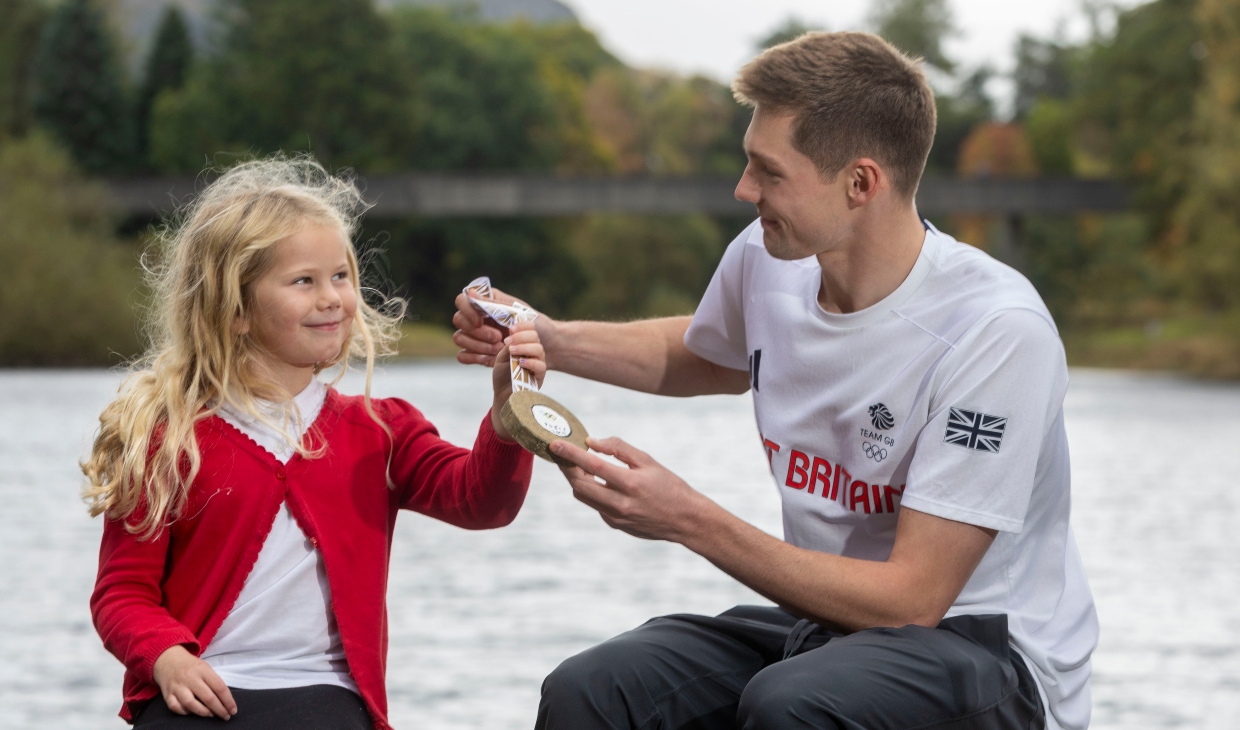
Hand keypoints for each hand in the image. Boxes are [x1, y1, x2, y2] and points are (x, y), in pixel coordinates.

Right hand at [152, 644, 236, 719]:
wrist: (168, 660)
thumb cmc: (191, 666)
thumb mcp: (205, 667)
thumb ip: (213, 681)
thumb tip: (224, 700)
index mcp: (203, 670)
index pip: (219, 687)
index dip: (228, 701)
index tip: (233, 710)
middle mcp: (190, 678)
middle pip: (208, 697)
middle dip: (219, 709)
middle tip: (225, 716)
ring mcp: (177, 687)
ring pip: (191, 704)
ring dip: (203, 712)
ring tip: (211, 714)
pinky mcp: (167, 694)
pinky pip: (176, 707)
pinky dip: (185, 712)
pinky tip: (192, 712)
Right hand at [453, 286, 555, 368]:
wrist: (547, 347)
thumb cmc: (535, 324)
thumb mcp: (518, 312)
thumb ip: (494, 305)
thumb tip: (472, 293)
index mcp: (486, 303)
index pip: (462, 300)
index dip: (467, 311)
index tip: (480, 321)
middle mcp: (477, 318)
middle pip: (459, 320)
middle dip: (478, 331)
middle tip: (498, 338)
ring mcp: (475, 336)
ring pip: (459, 338)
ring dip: (478, 345)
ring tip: (499, 348)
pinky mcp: (477, 353)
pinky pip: (462, 355)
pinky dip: (473, 357)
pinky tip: (489, 358)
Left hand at [491, 320, 545, 439]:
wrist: (502, 395)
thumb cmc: (503, 375)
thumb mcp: (501, 357)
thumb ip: (508, 346)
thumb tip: (513, 335)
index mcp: (526, 345)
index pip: (530, 330)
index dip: (523, 326)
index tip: (511, 329)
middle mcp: (534, 353)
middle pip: (535, 337)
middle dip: (522, 336)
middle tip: (508, 341)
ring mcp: (538, 364)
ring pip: (539, 349)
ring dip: (525, 347)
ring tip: (512, 350)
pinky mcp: (540, 377)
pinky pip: (541, 366)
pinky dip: (530, 362)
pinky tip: (520, 362)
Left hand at [549, 436, 714, 542]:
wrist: (684, 519)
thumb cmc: (669, 485)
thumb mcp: (648, 461)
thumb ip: (619, 449)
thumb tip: (592, 443)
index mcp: (630, 484)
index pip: (592, 466)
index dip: (570, 454)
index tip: (555, 444)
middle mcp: (620, 504)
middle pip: (579, 485)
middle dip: (567, 468)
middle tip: (563, 454)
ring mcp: (615, 517)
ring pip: (583, 496)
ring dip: (577, 480)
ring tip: (579, 465)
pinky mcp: (615, 525)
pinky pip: (596, 505)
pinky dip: (593, 492)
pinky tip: (602, 484)